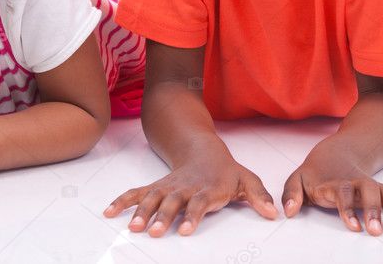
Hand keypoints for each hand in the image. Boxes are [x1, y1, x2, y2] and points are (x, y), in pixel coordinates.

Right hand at [103, 154, 277, 236]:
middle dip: (162, 217)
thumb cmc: (226, 172)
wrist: (203, 150)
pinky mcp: (156, 187)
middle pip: (172, 202)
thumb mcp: (246, 181)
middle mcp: (184, 188)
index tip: (185, 230)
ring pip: (152, 198)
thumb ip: (258, 197)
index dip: (191, 216)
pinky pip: (136, 193)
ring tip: (133, 226)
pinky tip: (109, 212)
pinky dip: (122, 201)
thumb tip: (273, 213)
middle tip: (152, 232)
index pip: (198, 203)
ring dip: (141, 211)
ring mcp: (168, 187)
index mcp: (206, 188)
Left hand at [281, 161, 382, 235]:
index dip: (348, 208)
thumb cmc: (316, 172)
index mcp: (335, 181)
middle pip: (369, 191)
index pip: (343, 191)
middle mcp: (356, 183)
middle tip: (377, 232)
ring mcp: (372, 185)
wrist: (336, 152)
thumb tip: (289, 212)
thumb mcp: (298, 178)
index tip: (353, 226)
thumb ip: (291, 193)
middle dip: (374, 210)